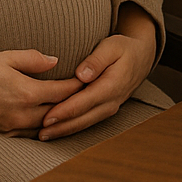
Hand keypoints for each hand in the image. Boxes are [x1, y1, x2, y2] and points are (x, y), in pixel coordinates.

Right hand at [0, 50, 84, 134]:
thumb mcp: (4, 57)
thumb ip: (32, 59)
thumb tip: (54, 61)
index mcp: (26, 92)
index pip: (61, 92)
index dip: (78, 86)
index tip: (89, 81)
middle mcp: (22, 113)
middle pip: (58, 112)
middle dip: (74, 105)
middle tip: (88, 97)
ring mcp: (13, 126)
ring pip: (46, 126)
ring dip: (60, 120)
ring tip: (73, 112)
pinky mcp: (4, 134)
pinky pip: (31, 134)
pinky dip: (43, 128)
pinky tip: (49, 123)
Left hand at [39, 5, 157, 140]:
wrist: (141, 58)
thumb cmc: (124, 48)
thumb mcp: (112, 46)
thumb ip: (97, 60)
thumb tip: (81, 75)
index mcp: (112, 85)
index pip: (84, 102)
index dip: (65, 111)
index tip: (47, 117)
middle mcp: (111, 101)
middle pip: (83, 118)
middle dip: (61, 126)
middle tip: (40, 132)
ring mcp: (110, 108)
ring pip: (85, 123)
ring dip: (65, 130)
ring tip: (44, 135)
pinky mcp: (105, 110)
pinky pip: (88, 121)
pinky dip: (72, 127)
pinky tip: (58, 130)